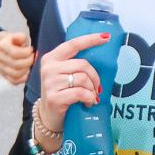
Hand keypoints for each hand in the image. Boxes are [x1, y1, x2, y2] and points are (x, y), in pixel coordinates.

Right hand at [0, 30, 33, 85]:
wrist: (6, 46)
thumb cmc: (15, 41)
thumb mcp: (19, 35)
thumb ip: (21, 37)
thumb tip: (22, 41)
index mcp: (2, 45)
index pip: (14, 53)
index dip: (26, 52)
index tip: (31, 49)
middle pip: (16, 64)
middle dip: (28, 61)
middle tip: (33, 56)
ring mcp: (0, 67)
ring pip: (15, 74)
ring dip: (26, 69)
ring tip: (30, 63)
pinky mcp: (4, 75)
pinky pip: (13, 81)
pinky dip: (23, 78)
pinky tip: (28, 72)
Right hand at [34, 31, 113, 147]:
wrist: (48, 117)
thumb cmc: (60, 93)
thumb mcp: (63, 74)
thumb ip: (75, 65)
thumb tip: (100, 56)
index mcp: (51, 58)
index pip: (73, 44)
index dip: (90, 40)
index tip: (106, 37)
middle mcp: (49, 68)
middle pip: (82, 64)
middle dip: (95, 76)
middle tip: (97, 87)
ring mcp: (50, 83)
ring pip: (83, 79)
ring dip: (92, 89)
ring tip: (91, 96)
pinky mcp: (54, 98)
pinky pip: (81, 93)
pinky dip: (89, 98)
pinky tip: (88, 103)